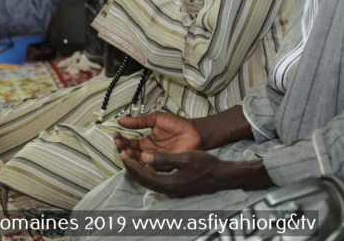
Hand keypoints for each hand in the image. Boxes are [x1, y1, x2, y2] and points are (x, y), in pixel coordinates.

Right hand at [113, 112, 204, 161]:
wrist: (194, 131)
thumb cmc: (176, 124)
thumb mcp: (155, 119)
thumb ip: (139, 121)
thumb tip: (120, 121)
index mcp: (146, 142)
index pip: (129, 143)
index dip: (121, 140)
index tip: (115, 134)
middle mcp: (148, 152)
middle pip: (131, 154)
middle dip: (123, 148)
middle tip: (118, 142)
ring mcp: (155, 160)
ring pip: (138, 162)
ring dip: (129, 156)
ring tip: (124, 149)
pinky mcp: (163, 165)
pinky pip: (150, 167)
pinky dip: (142, 164)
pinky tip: (137, 157)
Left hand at [121, 151, 263, 197]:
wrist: (221, 176)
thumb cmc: (204, 165)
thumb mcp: (184, 157)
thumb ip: (163, 158)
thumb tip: (143, 155)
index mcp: (167, 182)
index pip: (142, 174)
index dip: (130, 164)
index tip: (122, 153)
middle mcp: (167, 189)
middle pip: (142, 179)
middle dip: (131, 167)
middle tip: (122, 154)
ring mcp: (171, 190)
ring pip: (148, 180)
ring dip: (138, 169)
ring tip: (132, 158)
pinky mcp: (175, 187)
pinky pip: (155, 180)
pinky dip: (148, 172)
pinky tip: (148, 164)